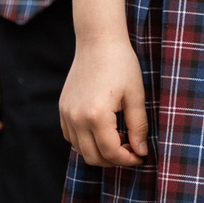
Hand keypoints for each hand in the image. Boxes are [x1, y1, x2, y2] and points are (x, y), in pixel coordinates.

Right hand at [59, 35, 148, 167]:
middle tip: (132, 151)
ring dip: (99, 151)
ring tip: (120, 139)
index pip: (110, 152)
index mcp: (96, 116)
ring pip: (80, 149)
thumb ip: (138, 126)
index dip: (128, 160)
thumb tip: (141, 151)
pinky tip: (104, 131)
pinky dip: (86, 141)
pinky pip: (71, 136)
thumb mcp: (136, 95)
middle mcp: (76, 118)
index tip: (141, 157)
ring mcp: (66, 114)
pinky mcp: (63, 109)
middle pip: (93, 156)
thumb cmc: (121, 65)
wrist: (98, 42)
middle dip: (114, 160)